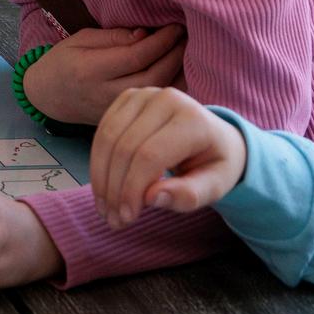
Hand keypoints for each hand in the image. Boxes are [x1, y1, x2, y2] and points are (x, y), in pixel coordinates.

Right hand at [23, 24, 185, 124]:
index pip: (136, 56)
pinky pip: (155, 102)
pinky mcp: (126, 118)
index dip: (161, 41)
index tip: (176, 26)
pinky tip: (182, 72)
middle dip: (176, 55)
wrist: (48, 97)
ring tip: (189, 52)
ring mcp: (117, 109)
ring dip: (179, 72)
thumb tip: (145, 34)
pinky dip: (173, 87)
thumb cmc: (63, 62)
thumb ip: (112, 37)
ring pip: (158, 92)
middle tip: (189, 36)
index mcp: (91, 70)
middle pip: (153, 76)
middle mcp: (106, 93)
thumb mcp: (80, 39)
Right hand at [89, 87, 246, 228]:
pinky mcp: (127, 98)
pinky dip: (98, 162)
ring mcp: (143, 94)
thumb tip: (152, 198)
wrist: (214, 136)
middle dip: (114, 188)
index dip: (132, 188)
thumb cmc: (214, 164)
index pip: (150, 155)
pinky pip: (103, 131)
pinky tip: (103, 186)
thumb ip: (189, 195)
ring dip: (100, 177)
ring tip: (105, 208)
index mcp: (192, 119)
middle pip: (125, 147)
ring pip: (108, 138)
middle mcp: (165, 99)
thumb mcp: (215, 186)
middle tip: (113, 219)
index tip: (127, 218)